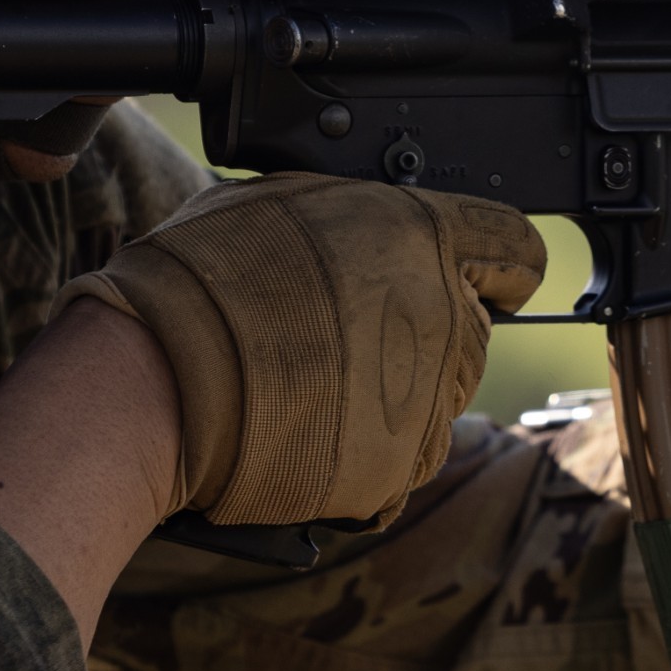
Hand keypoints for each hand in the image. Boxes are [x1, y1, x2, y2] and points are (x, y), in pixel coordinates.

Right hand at [57, 174, 547, 526]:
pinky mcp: (400, 468)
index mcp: (422, 236)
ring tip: (308, 383)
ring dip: (390, 390)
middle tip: (341, 334)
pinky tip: (305, 426)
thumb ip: (351, 217)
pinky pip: (399, 454)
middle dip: (420, 330)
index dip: (500, 265)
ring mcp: (428, 399)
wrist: (156, 385)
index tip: (491, 279)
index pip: (513, 247)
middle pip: (468, 327)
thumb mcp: (279, 201)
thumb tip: (365, 223)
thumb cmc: (198, 281)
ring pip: (434, 394)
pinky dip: (365, 448)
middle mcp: (443, 315)